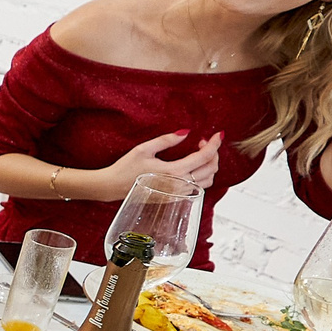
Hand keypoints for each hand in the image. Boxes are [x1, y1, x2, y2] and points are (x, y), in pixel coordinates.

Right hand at [98, 129, 220, 197]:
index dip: (215, 143)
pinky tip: (193, 167)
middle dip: (213, 153)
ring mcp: (179, 194)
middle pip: (211, 169)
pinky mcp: (176, 198)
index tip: (218, 134)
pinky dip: (203, 175)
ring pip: (208, 180)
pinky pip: (199, 187)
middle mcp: (180, 185)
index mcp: (174, 172)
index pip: (204, 157)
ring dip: (209, 165)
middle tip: (203, 142)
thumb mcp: (144, 149)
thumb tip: (185, 132)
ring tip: (199, 153)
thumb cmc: (125, 168)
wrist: (113, 187)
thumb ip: (167, 140)